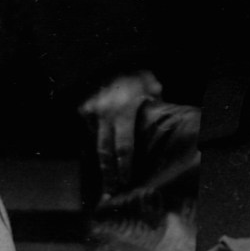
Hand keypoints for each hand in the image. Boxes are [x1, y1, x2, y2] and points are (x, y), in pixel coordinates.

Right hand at [79, 70, 162, 188]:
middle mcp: (105, 115)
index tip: (126, 182)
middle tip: (111, 193)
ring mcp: (92, 112)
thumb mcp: (151, 86)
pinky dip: (96, 139)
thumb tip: (166, 121)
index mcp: (124, 111)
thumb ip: (155, 106)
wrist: (111, 56)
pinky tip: (102, 152)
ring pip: (96, 143)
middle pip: (105, 152)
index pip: (124, 146)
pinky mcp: (83, 109)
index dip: (125, 167)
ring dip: (102, 162)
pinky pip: (90, 129)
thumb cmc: (136, 73)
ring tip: (106, 182)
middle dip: (108, 175)